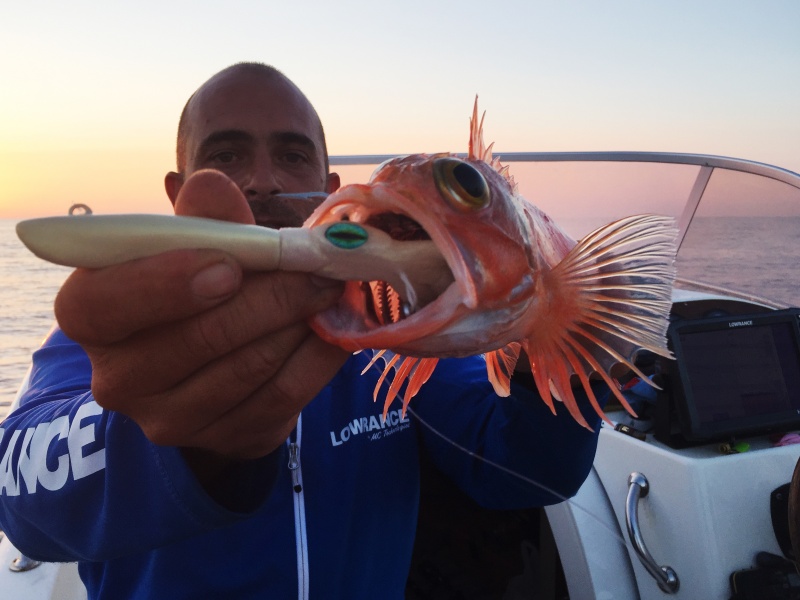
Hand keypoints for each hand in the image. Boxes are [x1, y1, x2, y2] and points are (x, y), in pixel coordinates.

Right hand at [55, 170, 347, 460]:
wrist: (211, 363)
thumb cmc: (195, 286)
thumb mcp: (192, 246)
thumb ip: (202, 220)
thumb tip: (213, 186)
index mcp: (91, 315)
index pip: (107, 303)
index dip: (168, 283)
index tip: (229, 265)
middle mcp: (118, 378)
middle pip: (199, 338)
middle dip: (269, 296)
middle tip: (318, 267)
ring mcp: (170, 419)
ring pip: (249, 368)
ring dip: (300, 322)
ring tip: (331, 288)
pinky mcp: (224, 438)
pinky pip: (282, 397)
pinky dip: (317, 357)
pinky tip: (335, 326)